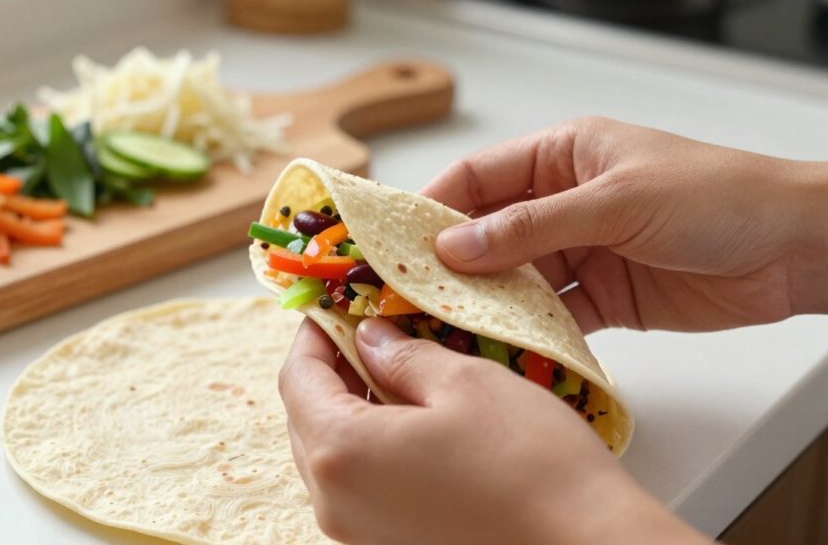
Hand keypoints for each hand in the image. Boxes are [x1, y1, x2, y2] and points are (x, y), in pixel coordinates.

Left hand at [280, 318, 709, 544]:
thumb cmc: (531, 465)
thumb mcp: (464, 382)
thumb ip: (402, 355)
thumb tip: (369, 338)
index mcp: (340, 454)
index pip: (296, 378)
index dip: (315, 333)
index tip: (337, 305)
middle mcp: (335, 503)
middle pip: (307, 418)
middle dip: (332, 369)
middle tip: (370, 331)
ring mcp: (358, 533)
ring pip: (332, 453)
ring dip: (353, 407)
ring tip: (398, 370)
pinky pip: (359, 485)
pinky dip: (373, 445)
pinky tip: (414, 420)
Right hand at [422, 117, 827, 331]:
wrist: (793, 249)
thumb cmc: (717, 196)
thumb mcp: (614, 201)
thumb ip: (532, 227)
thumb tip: (455, 246)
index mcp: (563, 155)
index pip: (479, 178)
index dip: (433, 209)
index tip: (393, 243)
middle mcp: (565, 202)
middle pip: (489, 234)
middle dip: (451, 265)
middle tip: (408, 297)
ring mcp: (583, 252)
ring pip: (516, 280)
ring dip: (486, 304)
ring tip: (446, 330)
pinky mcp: (605, 298)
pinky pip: (553, 316)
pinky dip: (529, 333)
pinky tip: (503, 348)